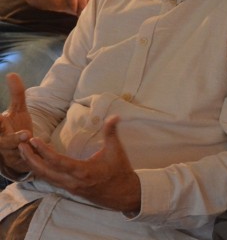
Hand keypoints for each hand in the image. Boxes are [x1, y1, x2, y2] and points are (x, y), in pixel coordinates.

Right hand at [0, 73, 33, 175]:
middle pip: (2, 139)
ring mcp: (10, 152)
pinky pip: (26, 160)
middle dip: (9, 136)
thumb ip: (16, 93)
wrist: (20, 152)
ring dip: (19, 143)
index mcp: (0, 127)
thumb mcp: (18, 110)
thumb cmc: (16, 128)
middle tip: (14, 126)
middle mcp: (1, 140)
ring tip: (27, 135)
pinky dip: (32, 157)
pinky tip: (40, 148)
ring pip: (12, 149)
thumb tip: (11, 74)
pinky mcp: (21, 162)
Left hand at [18, 115, 140, 212]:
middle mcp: (72, 181)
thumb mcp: (116, 150)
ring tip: (25, 152)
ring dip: (34, 165)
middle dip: (31, 159)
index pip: (57, 161)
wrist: (122, 193)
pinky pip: (51, 180)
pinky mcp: (70, 189)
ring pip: (46, 178)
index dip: (43, 150)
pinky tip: (38, 162)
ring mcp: (70, 187)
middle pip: (45, 172)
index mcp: (82, 171)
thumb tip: (114, 116)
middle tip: (21, 145)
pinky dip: (42, 171)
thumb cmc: (119, 171)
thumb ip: (111, 132)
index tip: (34, 140)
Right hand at [45, 0, 98, 14]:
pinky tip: (73, 10)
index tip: (97, 14)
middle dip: (89, 11)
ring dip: (81, 12)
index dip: (98, 7)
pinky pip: (73, 2)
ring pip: (83, 5)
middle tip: (88, 18)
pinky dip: (74, 8)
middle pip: (91, 4)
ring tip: (80, 16)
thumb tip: (99, 4)